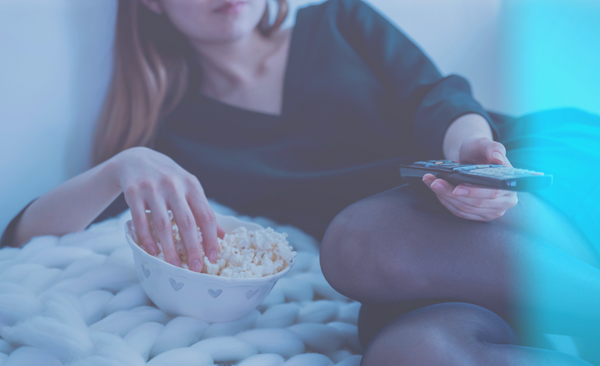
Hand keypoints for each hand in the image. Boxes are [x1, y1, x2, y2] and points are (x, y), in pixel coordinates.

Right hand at [111, 147, 224, 271]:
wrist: (136, 159)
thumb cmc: (168, 179)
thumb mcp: (188, 188)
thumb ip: (203, 209)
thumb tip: (222, 236)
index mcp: (192, 185)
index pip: (206, 215)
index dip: (211, 238)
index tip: (214, 257)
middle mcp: (174, 185)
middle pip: (187, 222)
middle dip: (193, 248)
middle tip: (195, 268)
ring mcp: (152, 189)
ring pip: (163, 224)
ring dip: (169, 248)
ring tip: (174, 266)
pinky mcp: (133, 192)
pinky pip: (141, 220)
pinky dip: (147, 238)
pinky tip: (152, 252)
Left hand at [422, 137, 517, 221]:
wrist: (473, 159)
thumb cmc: (480, 151)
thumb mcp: (485, 144)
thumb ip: (493, 148)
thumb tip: (497, 158)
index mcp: (510, 186)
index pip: (492, 193)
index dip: (473, 192)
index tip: (456, 188)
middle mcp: (505, 202)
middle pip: (474, 203)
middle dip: (450, 192)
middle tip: (434, 182)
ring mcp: (491, 211)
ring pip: (464, 209)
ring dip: (444, 196)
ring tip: (431, 182)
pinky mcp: (478, 215)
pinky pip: (459, 212)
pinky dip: (445, 201)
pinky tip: (436, 190)